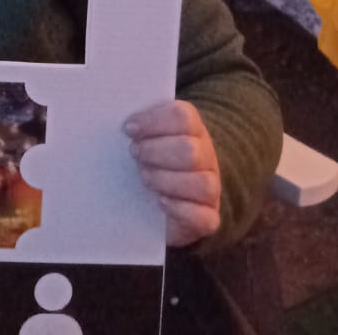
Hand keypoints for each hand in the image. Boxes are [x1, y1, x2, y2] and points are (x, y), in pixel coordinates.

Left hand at [125, 101, 221, 247]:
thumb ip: (140, 125)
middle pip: (190, 151)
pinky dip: (180, 209)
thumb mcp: (148, 136)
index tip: (128, 129)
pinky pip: (205, 217)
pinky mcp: (209, 219)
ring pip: (202, 184)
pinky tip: (160, 201)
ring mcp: (212, 189)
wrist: (166, 198)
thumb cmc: (152, 158)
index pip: (183, 117)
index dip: (153, 121)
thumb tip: (125, 124)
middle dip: (156, 152)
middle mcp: (207, 157)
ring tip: (144, 177)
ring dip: (166, 180)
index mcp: (194, 129)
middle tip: (135, 153)